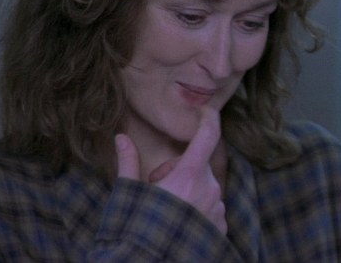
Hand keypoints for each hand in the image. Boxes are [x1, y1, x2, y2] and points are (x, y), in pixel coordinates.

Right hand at [115, 108, 226, 233]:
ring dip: (190, 189)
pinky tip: (178, 222)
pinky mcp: (220, 230)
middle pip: (201, 164)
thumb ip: (128, 163)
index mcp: (188, 177)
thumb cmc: (137, 229)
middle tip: (156, 183)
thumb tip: (121, 138)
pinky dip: (199, 208)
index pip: (207, 137)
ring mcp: (217, 212)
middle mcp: (209, 191)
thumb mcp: (129, 195)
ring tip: (166, 208)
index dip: (209, 119)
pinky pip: (212, 208)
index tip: (206, 110)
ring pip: (206, 186)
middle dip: (181, 166)